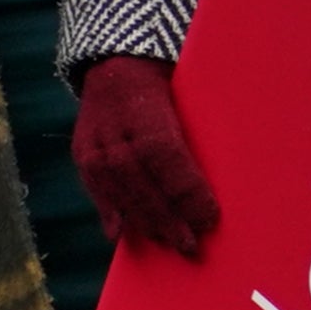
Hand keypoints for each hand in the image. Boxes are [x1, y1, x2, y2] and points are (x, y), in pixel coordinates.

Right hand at [73, 55, 217, 262]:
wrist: (114, 64)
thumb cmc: (168, 84)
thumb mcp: (187, 97)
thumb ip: (199, 132)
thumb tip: (228, 174)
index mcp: (145, 109)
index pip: (167, 157)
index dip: (187, 191)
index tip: (209, 218)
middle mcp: (114, 128)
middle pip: (141, 181)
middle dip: (167, 217)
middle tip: (190, 245)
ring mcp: (93, 141)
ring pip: (117, 189)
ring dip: (143, 221)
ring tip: (165, 241)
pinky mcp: (81, 153)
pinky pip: (95, 188)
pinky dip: (109, 212)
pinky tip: (120, 234)